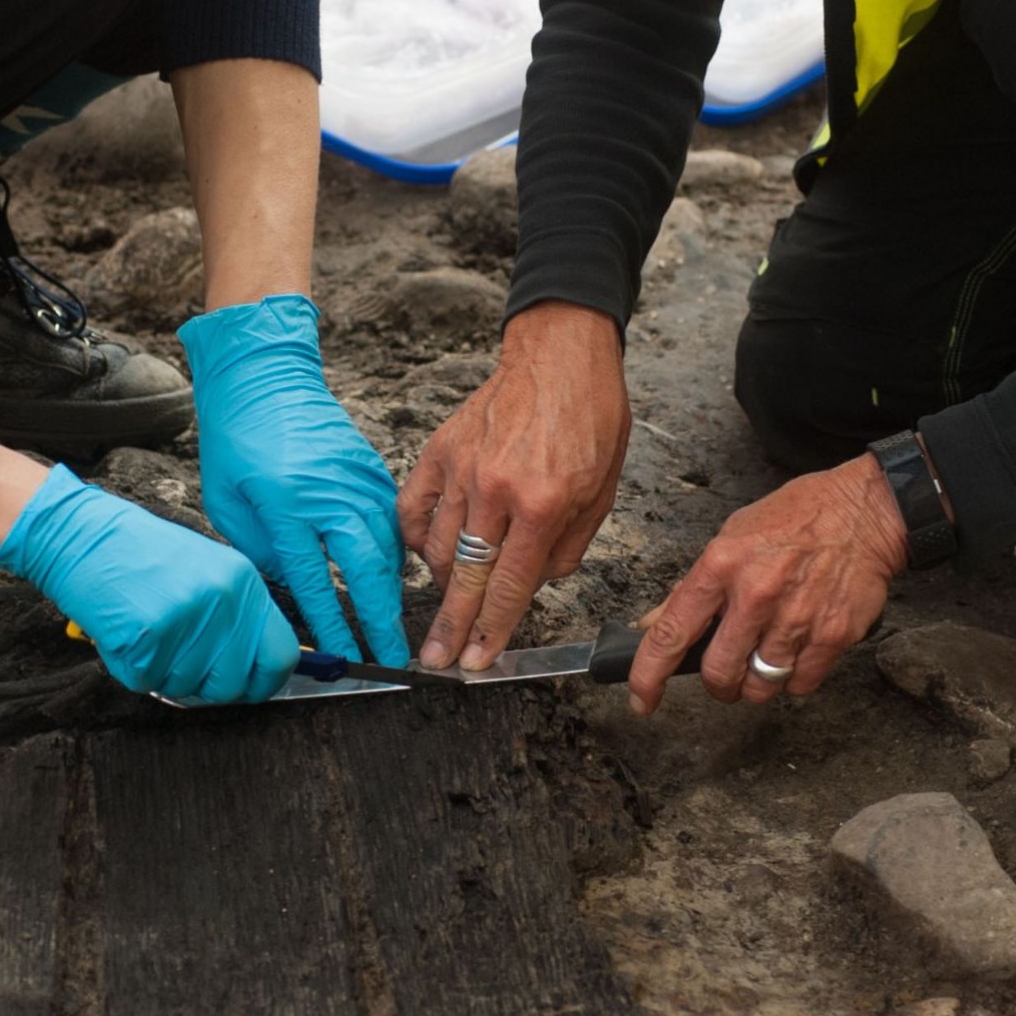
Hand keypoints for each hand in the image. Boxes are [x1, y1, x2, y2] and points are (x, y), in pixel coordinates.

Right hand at [0, 465, 299, 703]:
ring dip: (163, 674)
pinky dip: (131, 668)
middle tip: (180, 664)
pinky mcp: (148, 635)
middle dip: (206, 688)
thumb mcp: (208, 573)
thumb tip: (257, 669)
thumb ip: (237, 618)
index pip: (280, 656)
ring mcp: (187, 618)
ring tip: (147, 633)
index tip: (247, 688)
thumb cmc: (143, 558)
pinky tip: (125, 633)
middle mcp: (223, 601)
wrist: (85, 536)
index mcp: (244, 583)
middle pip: (233, 685)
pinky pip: (146, 681)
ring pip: (186, 688)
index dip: (264, 683)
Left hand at [179, 295, 406, 663]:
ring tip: (392, 622)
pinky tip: (391, 573)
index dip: (335, 625)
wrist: (263, 377)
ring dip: (391, 588)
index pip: (316, 581)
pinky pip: (391, 520)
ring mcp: (356, 479)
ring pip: (388, 545)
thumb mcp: (227, 502)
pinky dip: (394, 551)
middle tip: (393, 655)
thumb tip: (294, 585)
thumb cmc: (236, 439)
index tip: (346, 657)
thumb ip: (261, 549)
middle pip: (368, 569)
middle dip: (382, 617)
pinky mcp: (370, 467)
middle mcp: (329, 494)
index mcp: (286, 506)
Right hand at [398, 302, 629, 668]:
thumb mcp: (602, 490)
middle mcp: (497, 489)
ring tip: (444, 607)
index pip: (510, 586)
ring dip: (438, 586)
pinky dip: (414, 538)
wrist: (561, 354)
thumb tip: (537, 584)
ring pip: (435, 547)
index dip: (493, 630)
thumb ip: (569, 546)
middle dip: (452, 628)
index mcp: (544, 503)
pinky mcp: (440, 449)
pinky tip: (425, 555)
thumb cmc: (590, 416)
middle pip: (465, 577)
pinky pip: (413, 508)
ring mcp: (463, 468)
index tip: (478, 660)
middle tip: (438, 661)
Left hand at [628, 453, 907, 715]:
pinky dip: (795, 679)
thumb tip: (656, 623)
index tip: (642, 699)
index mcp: (721, 565)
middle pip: (719, 674)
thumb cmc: (799, 517)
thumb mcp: (733, 535)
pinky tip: (799, 650)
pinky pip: (801, 685)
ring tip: (767, 655)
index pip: (671, 633)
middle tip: (727, 672)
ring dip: (757, 683)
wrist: (866, 511)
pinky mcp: (832, 635)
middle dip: (718, 684)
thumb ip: (695, 585)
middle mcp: (755, 595)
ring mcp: (796, 618)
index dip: (649, 676)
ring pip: (760, 687)